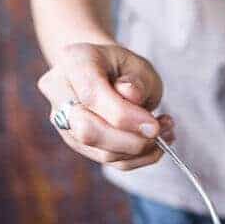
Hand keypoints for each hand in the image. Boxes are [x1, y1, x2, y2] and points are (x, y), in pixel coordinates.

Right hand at [37, 42, 174, 169]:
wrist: (106, 74)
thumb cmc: (123, 68)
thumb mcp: (137, 65)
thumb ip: (136, 81)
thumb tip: (132, 98)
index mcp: (74, 62)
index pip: (91, 95)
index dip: (125, 116)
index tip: (154, 126)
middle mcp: (60, 93)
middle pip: (88, 131)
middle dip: (130, 140)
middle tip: (158, 131)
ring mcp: (65, 123)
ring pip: (102, 152)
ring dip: (141, 149)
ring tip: (164, 131)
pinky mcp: (79, 144)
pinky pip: (111, 162)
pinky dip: (139, 157)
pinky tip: (155, 143)